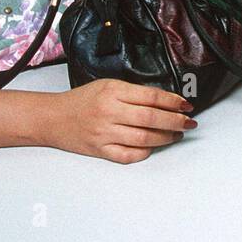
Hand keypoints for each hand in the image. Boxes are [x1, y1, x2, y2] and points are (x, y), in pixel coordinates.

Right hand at [41, 79, 196, 163]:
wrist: (52, 117)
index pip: (151, 96)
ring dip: (165, 137)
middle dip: (176, 121)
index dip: (173, 101)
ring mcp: (104, 133)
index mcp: (113, 91)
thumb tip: (165, 101)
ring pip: (143, 138)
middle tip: (189, 122)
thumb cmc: (82, 100)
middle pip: (151, 118)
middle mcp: (109, 112)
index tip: (185, 104)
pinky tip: (153, 147)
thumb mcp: (108, 85)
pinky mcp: (99, 150)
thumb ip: (134, 93)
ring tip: (176, 134)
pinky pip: (128, 156)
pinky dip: (144, 153)